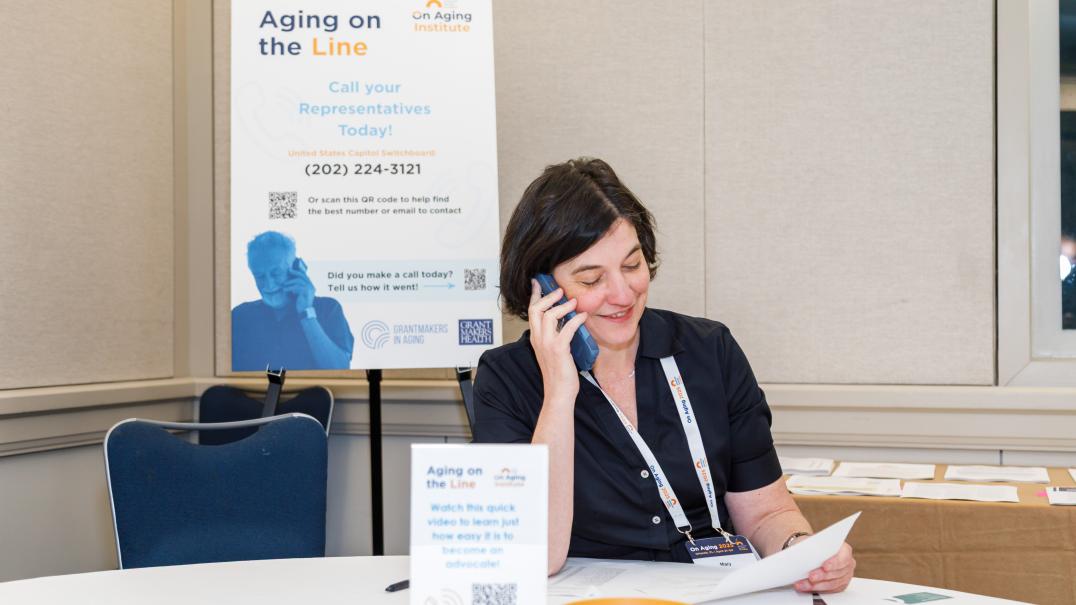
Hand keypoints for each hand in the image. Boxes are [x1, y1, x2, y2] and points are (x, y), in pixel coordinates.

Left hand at [284, 267, 315, 313]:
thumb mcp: (300, 293)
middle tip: (288, 271)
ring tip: (284, 284)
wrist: (304, 311)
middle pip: (303, 276)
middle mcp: (311, 286)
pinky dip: (290, 288)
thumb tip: (291, 281)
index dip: (298, 272)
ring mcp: (309, 289)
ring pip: (299, 281)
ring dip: (290, 282)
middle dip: (295, 273)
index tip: (291, 270)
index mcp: (310, 286)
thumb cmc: (301, 303)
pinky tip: (285, 289)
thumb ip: (298, 287)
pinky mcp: (306, 292)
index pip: (305, 276)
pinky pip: (297, 287)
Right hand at [528, 279, 587, 404]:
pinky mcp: (559, 349)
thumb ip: (554, 336)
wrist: (559, 393)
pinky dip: (576, 319)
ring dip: (563, 306)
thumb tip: (565, 321)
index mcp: (535, 339)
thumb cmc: (559, 374)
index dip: (534, 295)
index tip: (538, 283)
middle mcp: (538, 339)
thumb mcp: (552, 352)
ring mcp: (547, 344)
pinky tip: (583, 316)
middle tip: (560, 290)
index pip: (531, 312)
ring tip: (574, 302)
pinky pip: (567, 328)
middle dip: (548, 296)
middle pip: (537, 309)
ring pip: (550, 315)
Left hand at [794, 542, 854, 593]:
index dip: (834, 563)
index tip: (824, 567)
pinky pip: (830, 590)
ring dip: (816, 585)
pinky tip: (807, 587)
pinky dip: (817, 589)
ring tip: (804, 584)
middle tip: (811, 577)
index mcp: (844, 549)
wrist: (811, 551)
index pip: (843, 557)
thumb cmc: (813, 545)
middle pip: (837, 572)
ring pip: (833, 584)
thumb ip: (812, 547)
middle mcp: (848, 563)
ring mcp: (845, 575)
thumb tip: (806, 554)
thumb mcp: (811, 542)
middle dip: (822, 576)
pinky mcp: (840, 585)